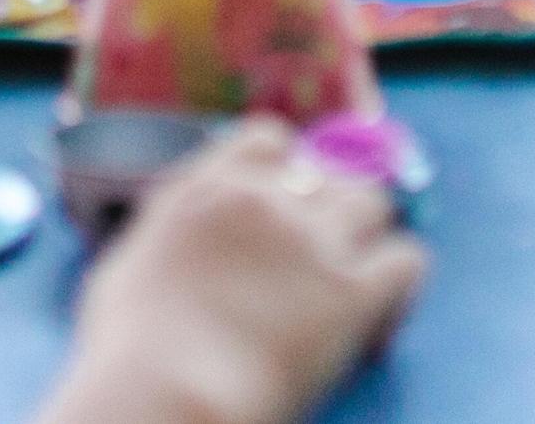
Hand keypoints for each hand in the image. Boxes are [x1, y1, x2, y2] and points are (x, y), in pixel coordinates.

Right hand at [36, 119, 426, 423]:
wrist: (161, 396)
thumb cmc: (127, 353)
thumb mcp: (127, 270)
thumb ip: (167, 239)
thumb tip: (178, 245)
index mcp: (209, 188)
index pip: (269, 139)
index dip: (284, 172)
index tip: (282, 206)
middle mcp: (267, 200)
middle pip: (329, 172)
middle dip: (329, 209)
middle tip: (319, 259)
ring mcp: (314, 240)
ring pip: (374, 203)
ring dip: (367, 238)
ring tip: (355, 283)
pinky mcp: (351, 292)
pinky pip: (408, 260)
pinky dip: (401, 286)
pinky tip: (379, 320)